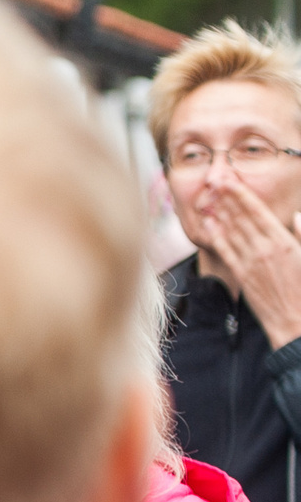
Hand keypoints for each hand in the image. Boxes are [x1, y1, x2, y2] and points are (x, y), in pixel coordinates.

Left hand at [196, 172, 300, 347]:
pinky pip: (227, 252)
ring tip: (210, 196)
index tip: (231, 181)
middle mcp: (264, 249)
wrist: (295, 321)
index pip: (258, 212)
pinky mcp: (242, 276)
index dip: (242, 195)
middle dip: (227, 198)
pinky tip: (209, 225)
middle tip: (214, 180)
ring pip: (231, 232)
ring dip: (220, 213)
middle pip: (241, 218)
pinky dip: (217, 237)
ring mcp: (250, 262)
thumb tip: (297, 216)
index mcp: (283, 241)